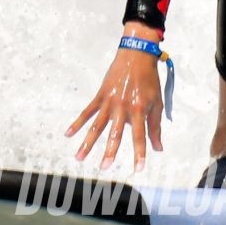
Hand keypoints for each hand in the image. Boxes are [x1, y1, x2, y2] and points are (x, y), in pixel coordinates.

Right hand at [69, 24, 164, 171]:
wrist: (137, 55)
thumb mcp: (157, 103)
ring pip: (97, 126)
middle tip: (104, 167)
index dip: (139, 153)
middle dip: (109, 151)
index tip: (138, 169)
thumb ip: (155, 127)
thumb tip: (158, 149)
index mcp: (139, 109)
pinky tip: (68, 133)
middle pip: (115, 133)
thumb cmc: (149, 80)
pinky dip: (77, 122)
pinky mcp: (100, 95)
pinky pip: (87, 111)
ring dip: (87, 142)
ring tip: (79, 157)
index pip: (139, 136)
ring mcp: (109, 101)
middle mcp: (123, 107)